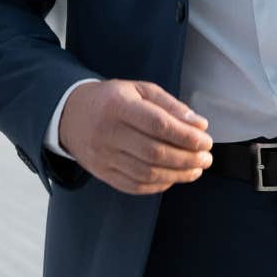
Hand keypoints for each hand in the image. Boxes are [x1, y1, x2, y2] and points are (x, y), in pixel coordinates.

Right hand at [57, 79, 214, 194]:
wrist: (70, 115)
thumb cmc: (111, 100)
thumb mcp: (138, 90)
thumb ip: (170, 105)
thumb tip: (198, 124)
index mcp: (118, 106)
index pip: (158, 124)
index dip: (186, 136)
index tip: (206, 140)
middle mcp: (108, 133)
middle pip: (155, 152)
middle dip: (187, 158)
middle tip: (206, 158)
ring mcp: (103, 156)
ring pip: (146, 173)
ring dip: (177, 175)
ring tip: (195, 169)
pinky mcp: (102, 173)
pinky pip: (134, 186)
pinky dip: (158, 185)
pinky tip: (173, 178)